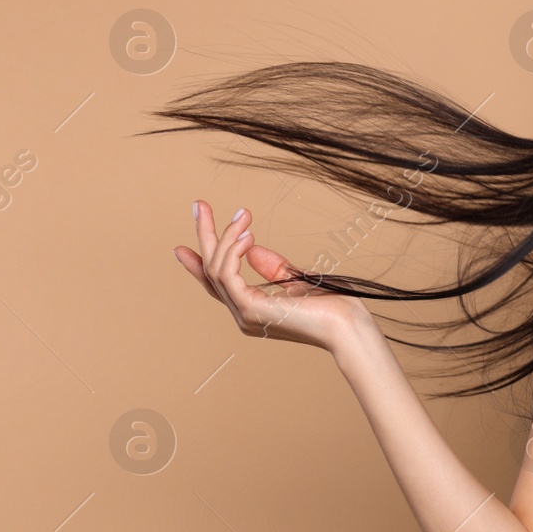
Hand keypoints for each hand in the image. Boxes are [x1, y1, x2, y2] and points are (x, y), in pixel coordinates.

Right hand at [174, 199, 370, 351]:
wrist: (348, 326)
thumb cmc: (333, 306)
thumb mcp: (297, 278)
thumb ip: (272, 266)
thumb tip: (250, 246)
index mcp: (254, 311)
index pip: (220, 284)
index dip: (200, 262)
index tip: (183, 244)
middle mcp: (244, 315)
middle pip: (211, 272)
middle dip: (205, 236)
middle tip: (200, 205)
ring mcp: (244, 315)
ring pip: (217, 269)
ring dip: (226, 236)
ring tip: (243, 214)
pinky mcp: (250, 310)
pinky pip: (227, 274)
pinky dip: (233, 251)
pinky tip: (247, 234)